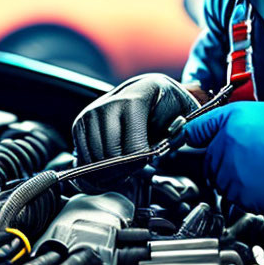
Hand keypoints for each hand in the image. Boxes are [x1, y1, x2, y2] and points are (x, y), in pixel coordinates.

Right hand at [72, 73, 198, 163]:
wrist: (150, 91)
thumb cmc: (168, 107)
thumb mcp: (183, 117)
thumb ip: (176, 137)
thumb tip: (156, 161)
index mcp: (137, 97)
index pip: (134, 146)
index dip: (142, 163)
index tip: (149, 164)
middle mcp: (109, 102)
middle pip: (112, 155)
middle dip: (126, 171)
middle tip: (138, 170)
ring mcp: (92, 113)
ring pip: (96, 160)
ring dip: (111, 173)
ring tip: (127, 170)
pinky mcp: (80, 124)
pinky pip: (84, 158)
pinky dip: (96, 170)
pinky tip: (112, 167)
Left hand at [183, 102, 263, 211]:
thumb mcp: (241, 111)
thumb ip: (209, 122)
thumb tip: (186, 132)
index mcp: (223, 135)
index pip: (195, 141)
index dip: (199, 143)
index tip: (192, 147)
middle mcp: (225, 160)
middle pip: (210, 167)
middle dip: (224, 162)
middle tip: (248, 155)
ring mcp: (235, 182)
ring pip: (222, 186)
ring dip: (235, 180)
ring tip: (257, 167)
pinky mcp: (248, 200)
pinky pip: (238, 200)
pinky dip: (247, 194)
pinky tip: (262, 179)